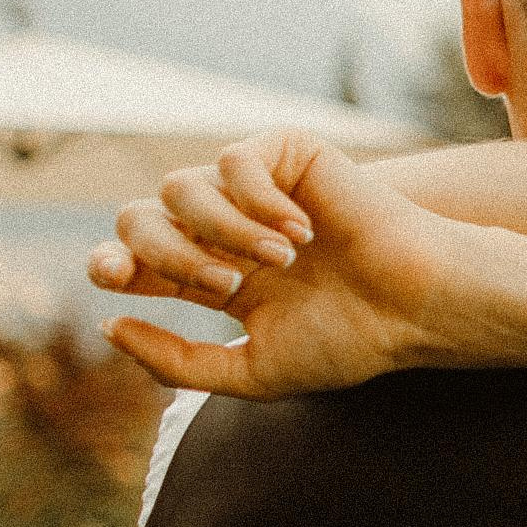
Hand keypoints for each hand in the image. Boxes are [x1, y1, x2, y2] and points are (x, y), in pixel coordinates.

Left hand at [89, 132, 516, 397]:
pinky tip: (300, 232)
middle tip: (224, 287)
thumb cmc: (350, 340)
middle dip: (164, 254)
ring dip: (218, 230)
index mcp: (215, 277)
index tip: (114, 280)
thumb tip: (109, 327)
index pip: (136, 260)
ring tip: (277, 263)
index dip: (111, 263)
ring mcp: (257, 191)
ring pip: (180, 186)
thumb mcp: (252, 369)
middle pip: (142, 218)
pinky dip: (257, 197)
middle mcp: (227, 230)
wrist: (417, 307)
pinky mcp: (291, 157)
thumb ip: (178, 362)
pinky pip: (236, 160)